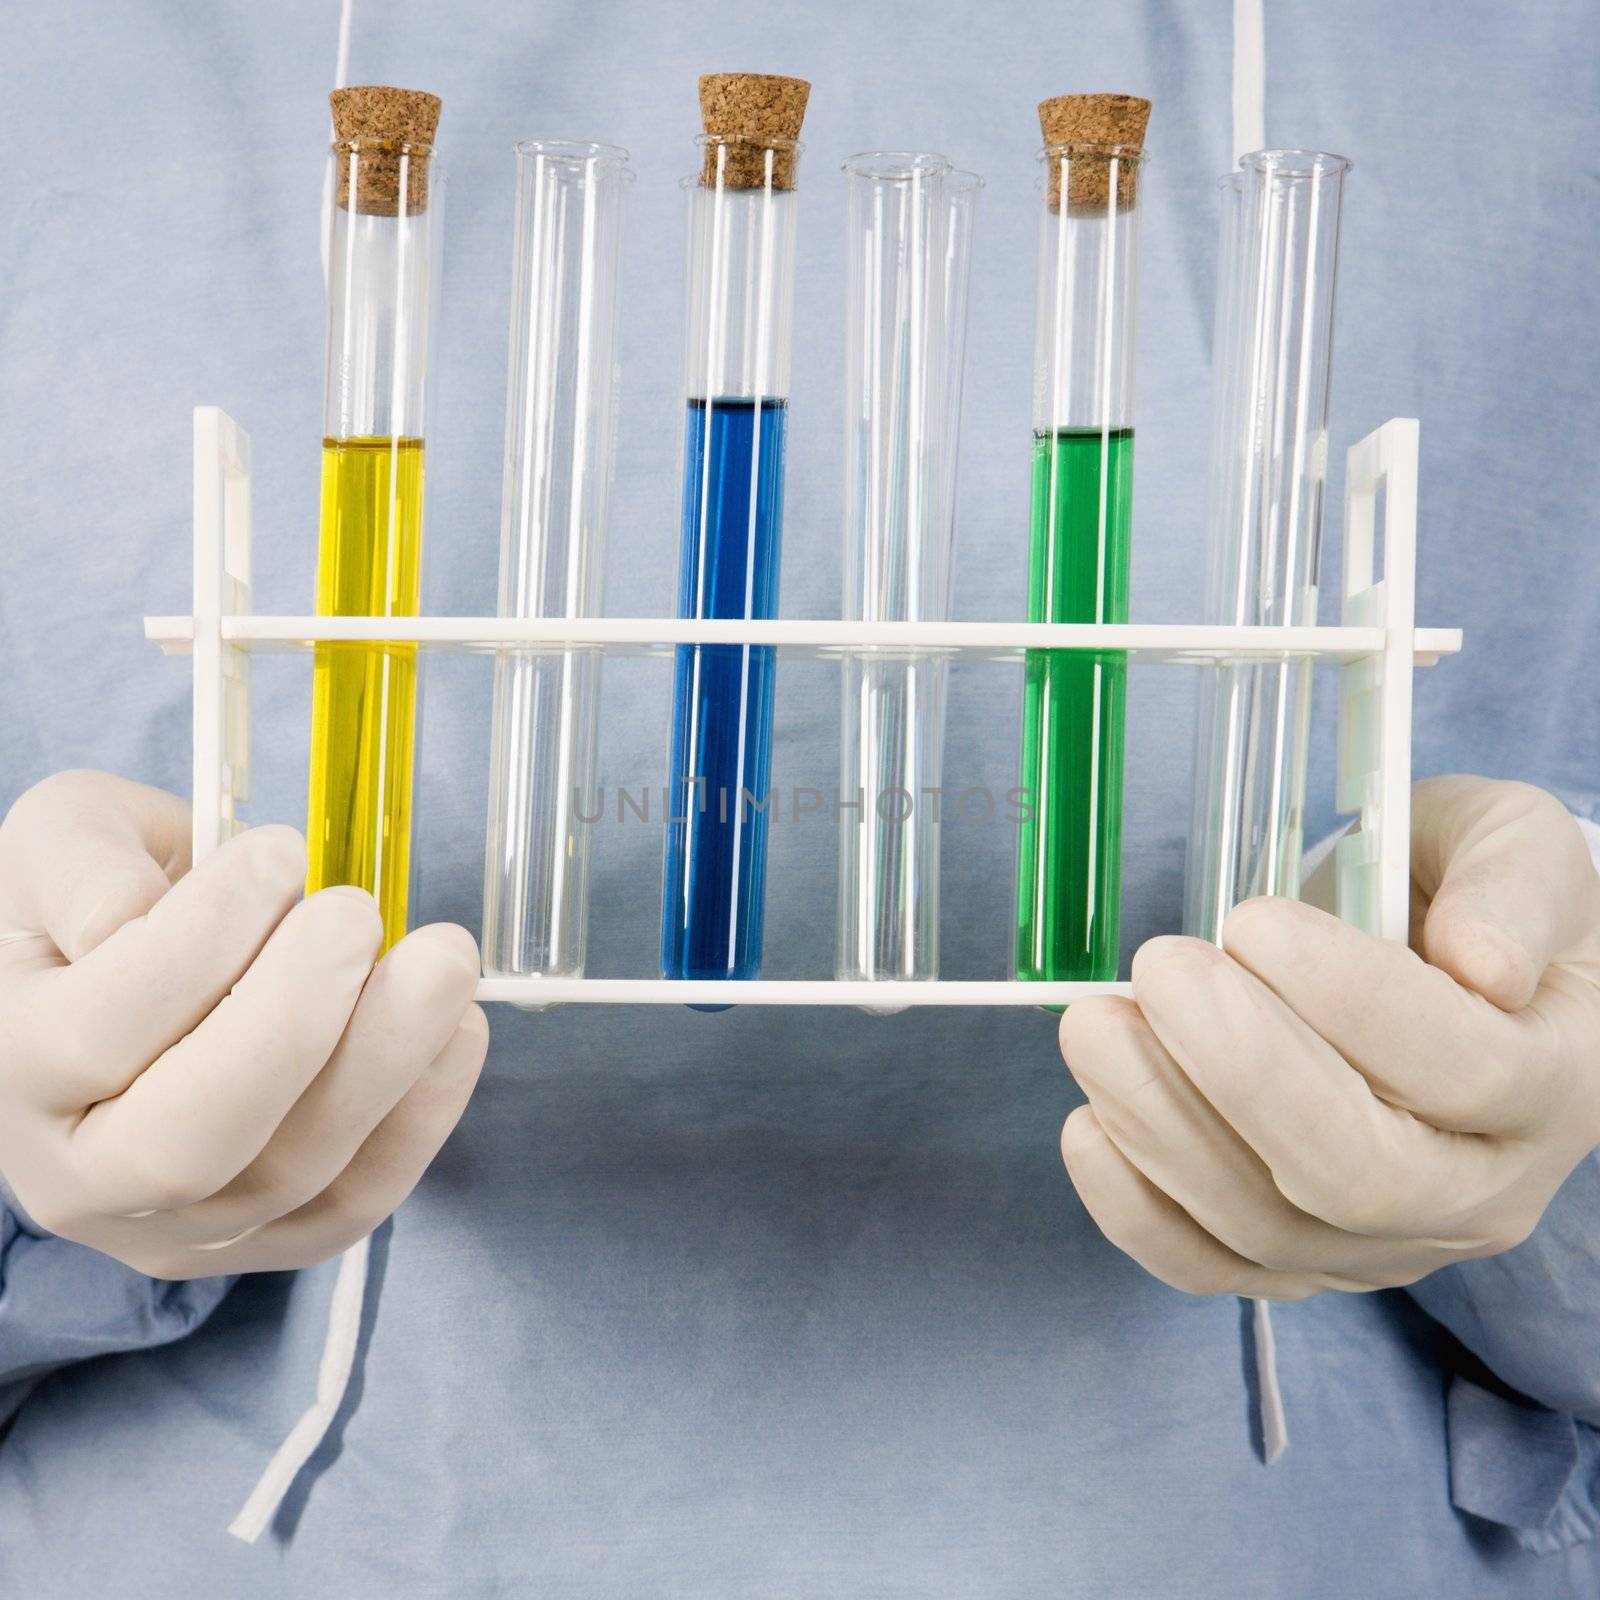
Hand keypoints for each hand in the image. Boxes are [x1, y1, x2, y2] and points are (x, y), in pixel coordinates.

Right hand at [0, 771, 488, 1278]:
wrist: (128, 989)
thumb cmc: (98, 906)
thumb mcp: (65, 845)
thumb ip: (83, 866)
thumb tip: (137, 917)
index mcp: (9, 1067)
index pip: (99, 1031)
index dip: (202, 939)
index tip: (280, 851)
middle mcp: (81, 1176)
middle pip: (188, 1141)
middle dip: (293, 1021)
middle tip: (357, 915)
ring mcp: (182, 1227)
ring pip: (289, 1174)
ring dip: (384, 1061)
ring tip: (439, 960)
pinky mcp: (274, 1238)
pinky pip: (356, 1199)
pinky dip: (423, 1115)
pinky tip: (457, 1028)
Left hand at [1058, 776, 1599, 1297]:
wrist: (1449, 978)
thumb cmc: (1468, 899)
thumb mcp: (1514, 850)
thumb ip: (1513, 888)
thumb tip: (1481, 963)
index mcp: (1555, 1079)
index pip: (1461, 1068)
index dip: (1347, 998)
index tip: (1250, 922)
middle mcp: (1483, 1189)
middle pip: (1362, 1175)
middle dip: (1241, 1072)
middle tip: (1160, 969)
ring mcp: (1388, 1243)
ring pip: (1270, 1228)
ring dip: (1161, 1126)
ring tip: (1097, 1025)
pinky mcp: (1303, 1262)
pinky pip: (1212, 1267)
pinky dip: (1135, 1210)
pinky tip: (1087, 1126)